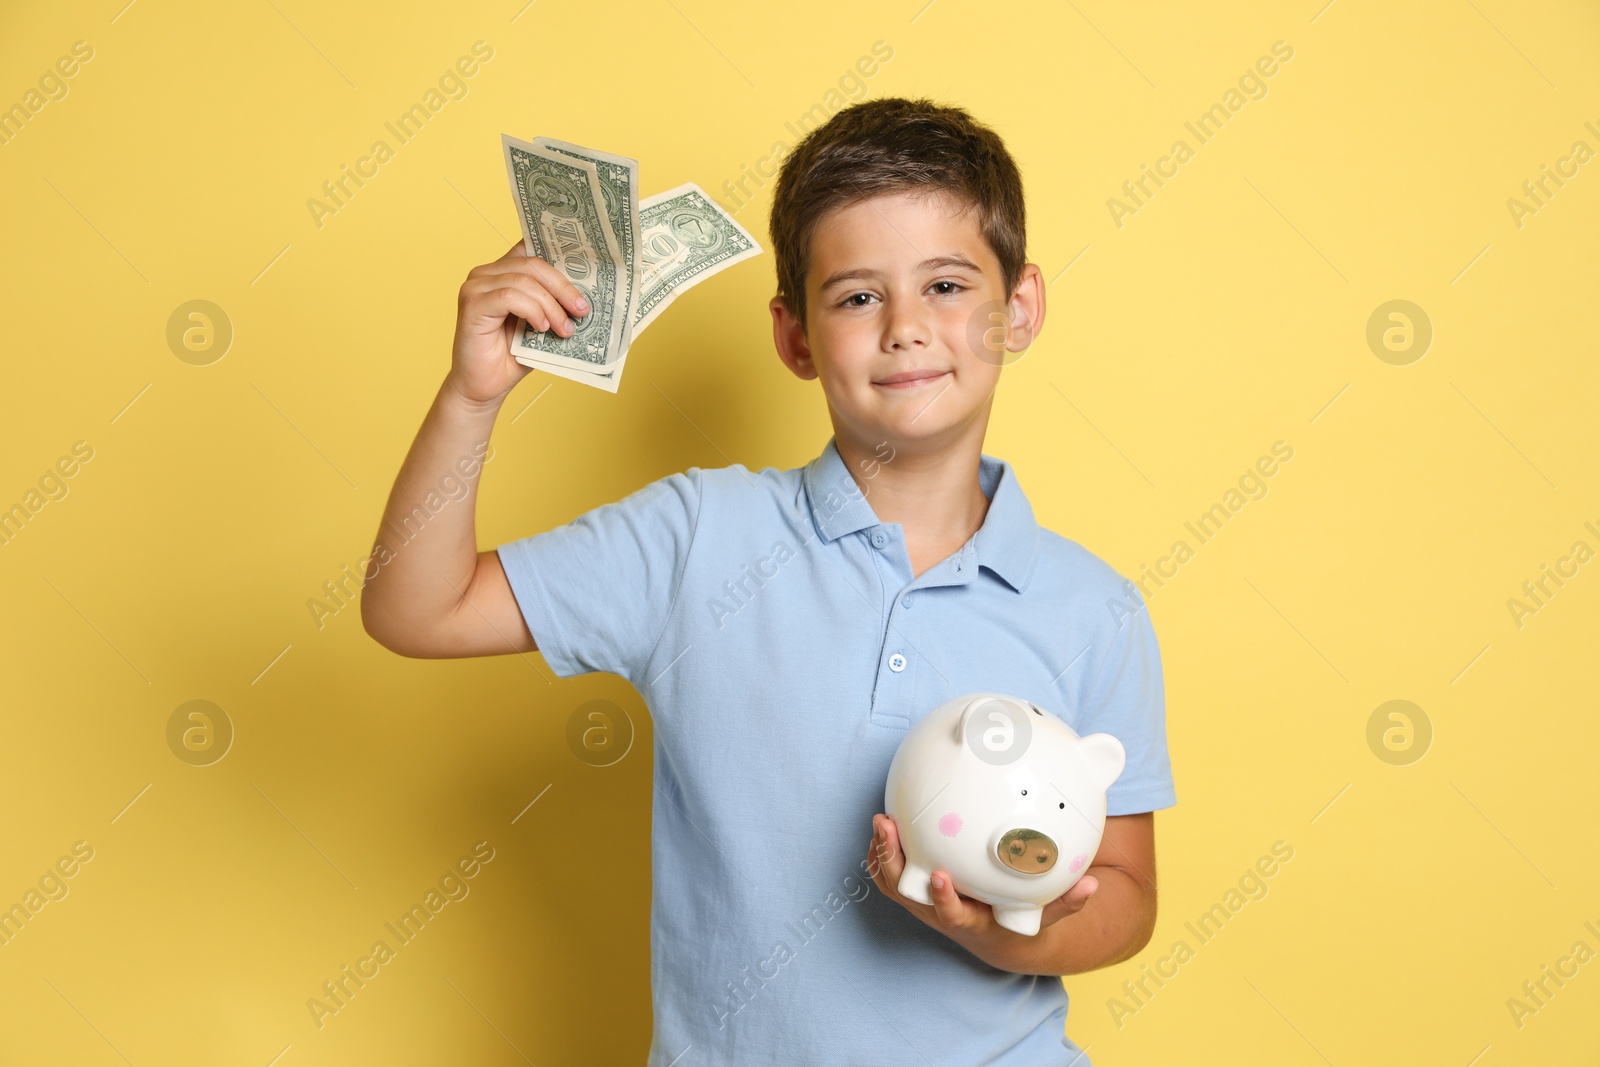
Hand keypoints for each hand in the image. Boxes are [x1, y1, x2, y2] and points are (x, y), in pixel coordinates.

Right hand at [447, 239, 591, 408]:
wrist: (485, 387)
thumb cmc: (512, 356)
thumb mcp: (542, 324)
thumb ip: (554, 304)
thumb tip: (587, 295)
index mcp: (503, 272)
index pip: (531, 246)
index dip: (558, 250)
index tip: (587, 266)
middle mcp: (486, 273)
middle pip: (533, 264)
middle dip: (563, 287)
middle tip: (581, 310)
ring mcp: (476, 286)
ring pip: (524, 280)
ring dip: (551, 305)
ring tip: (564, 328)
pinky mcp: (472, 303)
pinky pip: (510, 296)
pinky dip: (532, 311)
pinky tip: (542, 327)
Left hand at [867, 813, 1098, 969]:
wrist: (997, 938)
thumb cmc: (1021, 921)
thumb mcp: (1046, 916)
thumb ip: (1068, 902)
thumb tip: (1092, 886)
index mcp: (971, 921)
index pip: (951, 914)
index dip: (942, 898)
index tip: (939, 875)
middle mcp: (940, 914)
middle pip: (906, 893)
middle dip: (893, 862)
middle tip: (888, 825)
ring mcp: (923, 903)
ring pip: (891, 881)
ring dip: (882, 852)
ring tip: (881, 818)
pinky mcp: (915, 890)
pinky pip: (891, 872)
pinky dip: (884, 850)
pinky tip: (888, 821)